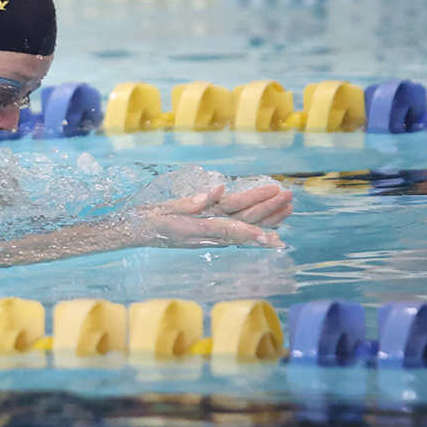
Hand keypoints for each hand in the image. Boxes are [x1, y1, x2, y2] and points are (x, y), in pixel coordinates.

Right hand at [136, 183, 291, 248]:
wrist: (136, 231)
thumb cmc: (149, 220)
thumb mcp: (166, 210)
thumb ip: (192, 202)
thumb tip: (218, 190)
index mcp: (198, 228)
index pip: (229, 229)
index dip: (251, 232)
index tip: (271, 236)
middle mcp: (208, 234)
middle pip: (243, 223)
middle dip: (268, 211)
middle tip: (289, 197)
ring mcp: (211, 234)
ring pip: (244, 225)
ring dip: (268, 216)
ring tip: (289, 205)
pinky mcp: (210, 231)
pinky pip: (238, 229)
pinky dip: (257, 226)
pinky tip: (274, 225)